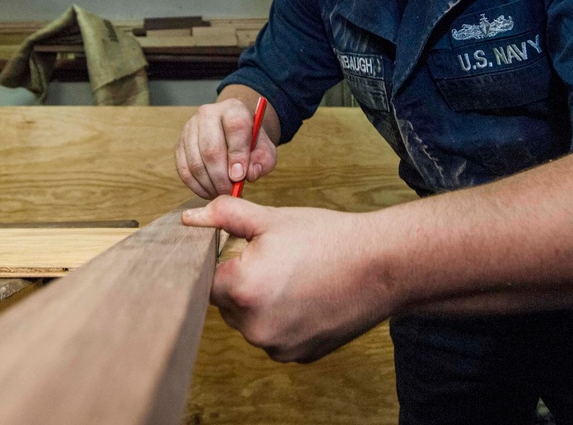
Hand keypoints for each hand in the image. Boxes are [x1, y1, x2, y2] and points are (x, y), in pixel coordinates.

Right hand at [176, 99, 277, 198]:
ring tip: (221, 193)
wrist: (233, 133)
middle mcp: (208, 114)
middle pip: (211, 149)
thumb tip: (248, 174)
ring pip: (196, 162)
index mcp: (233, 109)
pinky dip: (197, 186)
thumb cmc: (250, 142)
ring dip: (209, 184)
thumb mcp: (265, 149)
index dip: (237, 154)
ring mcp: (190, 128)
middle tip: (230, 191)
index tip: (240, 176)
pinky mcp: (180, 144)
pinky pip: (184, 170)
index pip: (235, 127)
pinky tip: (209, 191)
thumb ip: (262, 162)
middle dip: (221, 176)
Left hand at [182, 196, 394, 362]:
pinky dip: (282, 319)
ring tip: (294, 277)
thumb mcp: (272, 219)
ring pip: (250, 322)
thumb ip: (225, 216)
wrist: (382, 266)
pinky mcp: (297, 356)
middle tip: (276, 260)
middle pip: (227, 303)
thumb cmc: (328, 238)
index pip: (207, 279)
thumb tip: (190, 218)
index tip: (244, 250)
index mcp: (243, 289)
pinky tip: (306, 297)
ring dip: (260, 303)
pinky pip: (274, 336)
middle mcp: (255, 326)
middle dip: (242, 282)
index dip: (224, 262)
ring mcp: (277, 346)